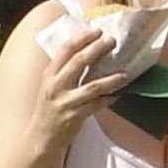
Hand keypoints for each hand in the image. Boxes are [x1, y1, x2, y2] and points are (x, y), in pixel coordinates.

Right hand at [32, 28, 129, 147]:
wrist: (41, 137)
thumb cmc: (51, 108)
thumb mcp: (52, 86)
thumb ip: (66, 71)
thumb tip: (92, 53)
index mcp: (50, 74)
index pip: (65, 50)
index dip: (82, 38)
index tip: (97, 30)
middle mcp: (55, 85)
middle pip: (78, 62)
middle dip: (97, 49)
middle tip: (112, 40)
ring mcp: (64, 101)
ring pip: (92, 86)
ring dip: (112, 79)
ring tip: (126, 74)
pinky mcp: (73, 117)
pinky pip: (96, 106)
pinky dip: (109, 100)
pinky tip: (119, 96)